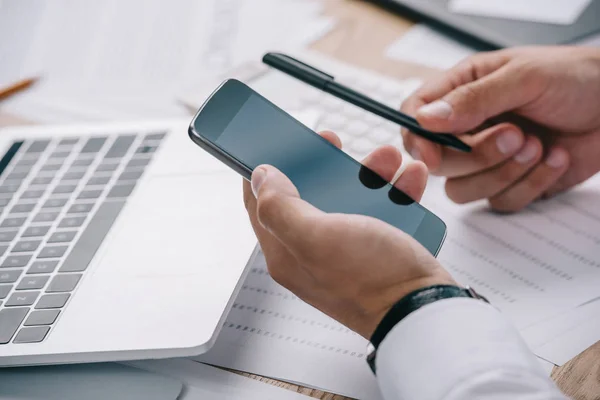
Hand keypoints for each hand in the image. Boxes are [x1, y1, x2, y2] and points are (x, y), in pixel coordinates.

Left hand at [243, 131, 455, 338]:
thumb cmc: (371, 279)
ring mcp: (346, 249)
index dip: (263, 171)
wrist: (424, 309)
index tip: (276, 144)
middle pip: (307, 194)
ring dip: (368, 172)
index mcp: (287, 251)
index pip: (259, 205)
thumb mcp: (316, 237)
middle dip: (321, 164)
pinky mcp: (377, 248)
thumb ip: (280, 206)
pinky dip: (395, 191)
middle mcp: (312, 250)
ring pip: (347, 197)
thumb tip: (260, 177)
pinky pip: (381, 209)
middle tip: (332, 142)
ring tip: (388, 157)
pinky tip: (410, 177)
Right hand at [401, 46, 599, 211]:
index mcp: (462, 91)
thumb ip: (473, 99)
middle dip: (477, 156)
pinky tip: (553, 158)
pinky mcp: (510, 183)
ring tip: (537, 145)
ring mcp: (487, 159)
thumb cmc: (576, 78)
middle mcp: (469, 128)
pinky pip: (501, 202)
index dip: (417, 139)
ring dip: (503, 173)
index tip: (432, 154)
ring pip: (464, 190)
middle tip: (515, 134)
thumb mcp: (524, 77)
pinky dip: (531, 185)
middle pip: (438, 162)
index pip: (415, 118)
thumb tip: (426, 119)